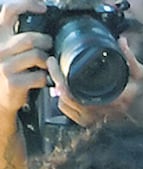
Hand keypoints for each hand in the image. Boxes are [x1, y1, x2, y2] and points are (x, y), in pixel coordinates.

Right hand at [0, 0, 51, 117]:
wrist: (2, 97)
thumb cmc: (13, 69)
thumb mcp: (11, 48)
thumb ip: (21, 34)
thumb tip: (43, 17)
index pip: (8, 11)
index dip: (26, 4)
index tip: (43, 7)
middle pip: (30, 38)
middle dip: (46, 42)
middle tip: (49, 47)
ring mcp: (5, 66)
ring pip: (37, 56)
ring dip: (48, 61)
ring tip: (47, 65)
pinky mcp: (13, 82)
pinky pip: (40, 76)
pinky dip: (47, 78)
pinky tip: (43, 79)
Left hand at [48, 36, 142, 128]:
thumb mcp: (140, 77)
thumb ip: (130, 58)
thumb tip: (121, 40)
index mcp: (105, 100)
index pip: (69, 89)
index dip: (57, 74)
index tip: (53, 61)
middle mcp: (96, 113)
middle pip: (62, 96)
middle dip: (55, 79)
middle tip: (53, 65)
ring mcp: (92, 121)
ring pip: (63, 105)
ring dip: (60, 91)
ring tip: (62, 77)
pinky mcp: (90, 125)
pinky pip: (69, 113)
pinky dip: (65, 102)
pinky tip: (69, 92)